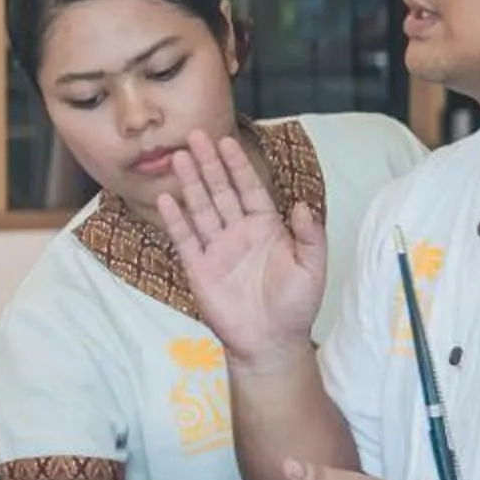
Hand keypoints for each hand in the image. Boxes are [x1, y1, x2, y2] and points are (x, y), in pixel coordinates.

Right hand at [152, 131, 326, 366]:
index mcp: (267, 228)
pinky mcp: (199, 269)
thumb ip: (311, 236)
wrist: (271, 343)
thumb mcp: (313, 268)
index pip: (249, 188)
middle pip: (220, 191)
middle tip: (196, 136)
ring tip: (179, 158)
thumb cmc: (296, 307)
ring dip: (190, 184)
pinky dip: (175, 220)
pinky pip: (185, 240)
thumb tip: (301, 205)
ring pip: (201, 209)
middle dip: (209, 164)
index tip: (227, 142)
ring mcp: (217, 249)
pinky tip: (166, 200)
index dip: (238, 166)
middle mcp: (239, 233)